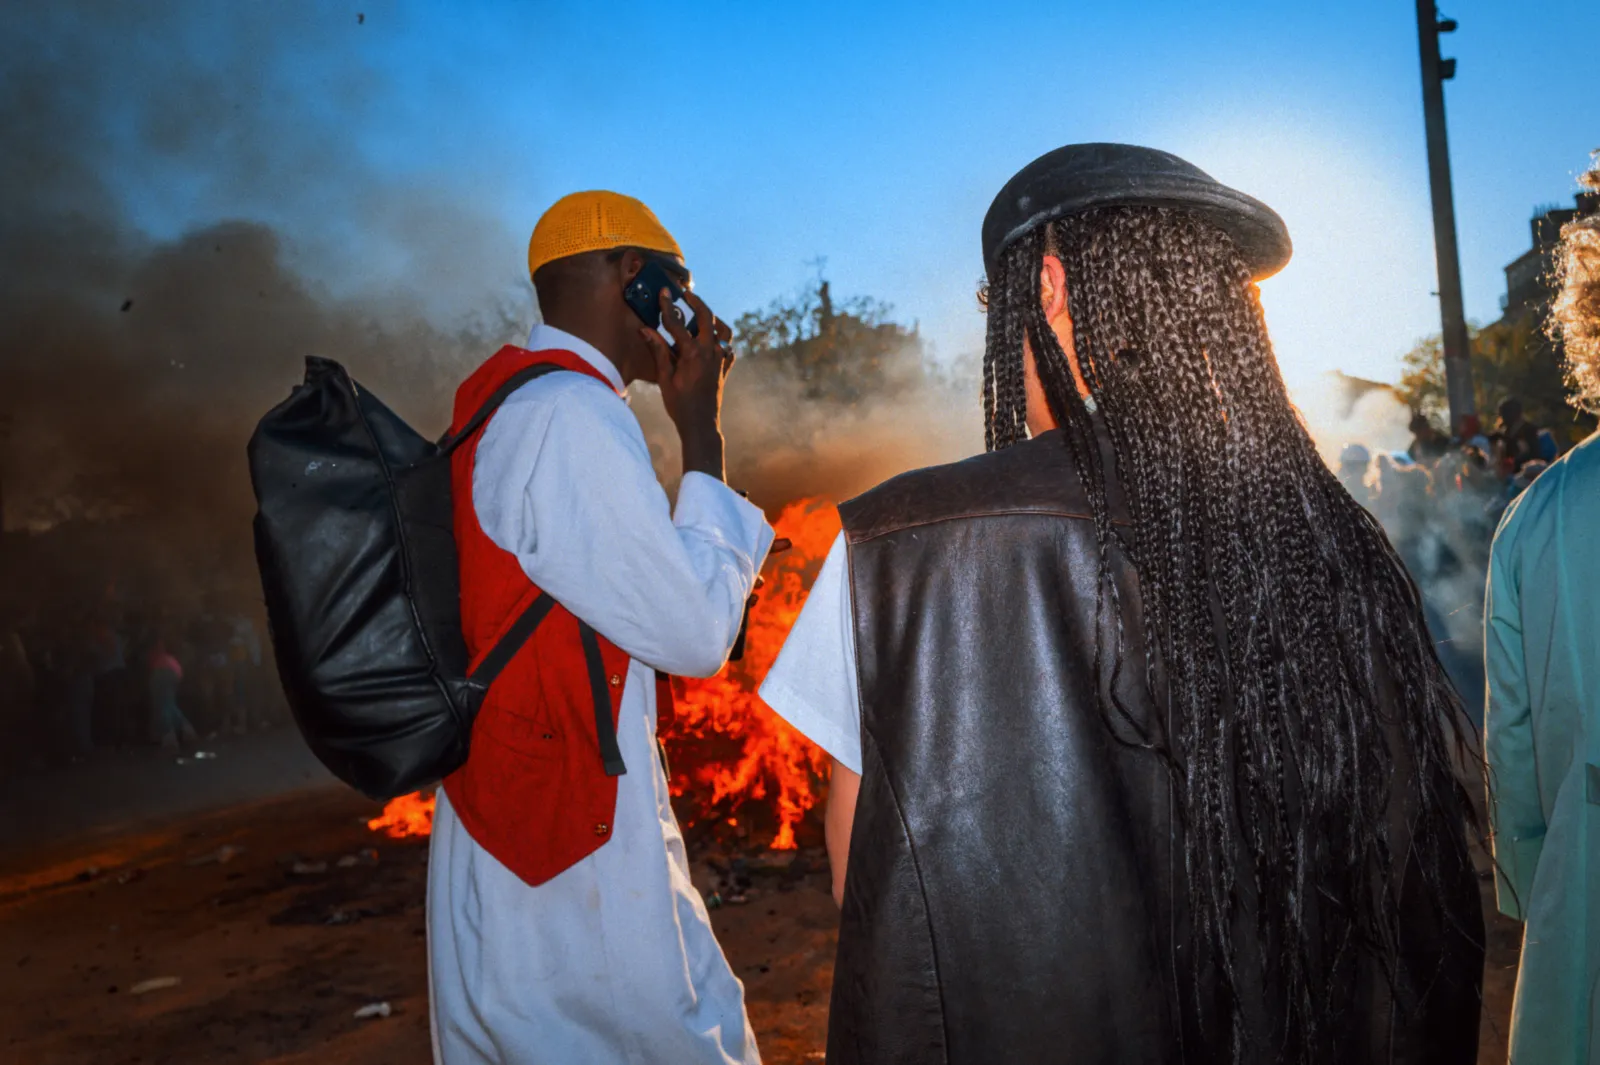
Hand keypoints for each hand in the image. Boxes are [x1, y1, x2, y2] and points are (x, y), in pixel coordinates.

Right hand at [640, 289, 734, 479]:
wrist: (700, 424)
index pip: (677, 322)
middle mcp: (710, 352)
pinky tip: (713, 340)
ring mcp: (720, 359)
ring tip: (701, 314)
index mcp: (692, 353)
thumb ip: (658, 350)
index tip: (664, 292)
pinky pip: (729, 347)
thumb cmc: (679, 404)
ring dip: (713, 319)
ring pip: (723, 330)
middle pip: (707, 317)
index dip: (668, 306)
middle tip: (686, 294)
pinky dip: (722, 340)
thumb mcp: (664, 377)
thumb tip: (645, 330)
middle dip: (696, 302)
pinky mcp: (725, 368)